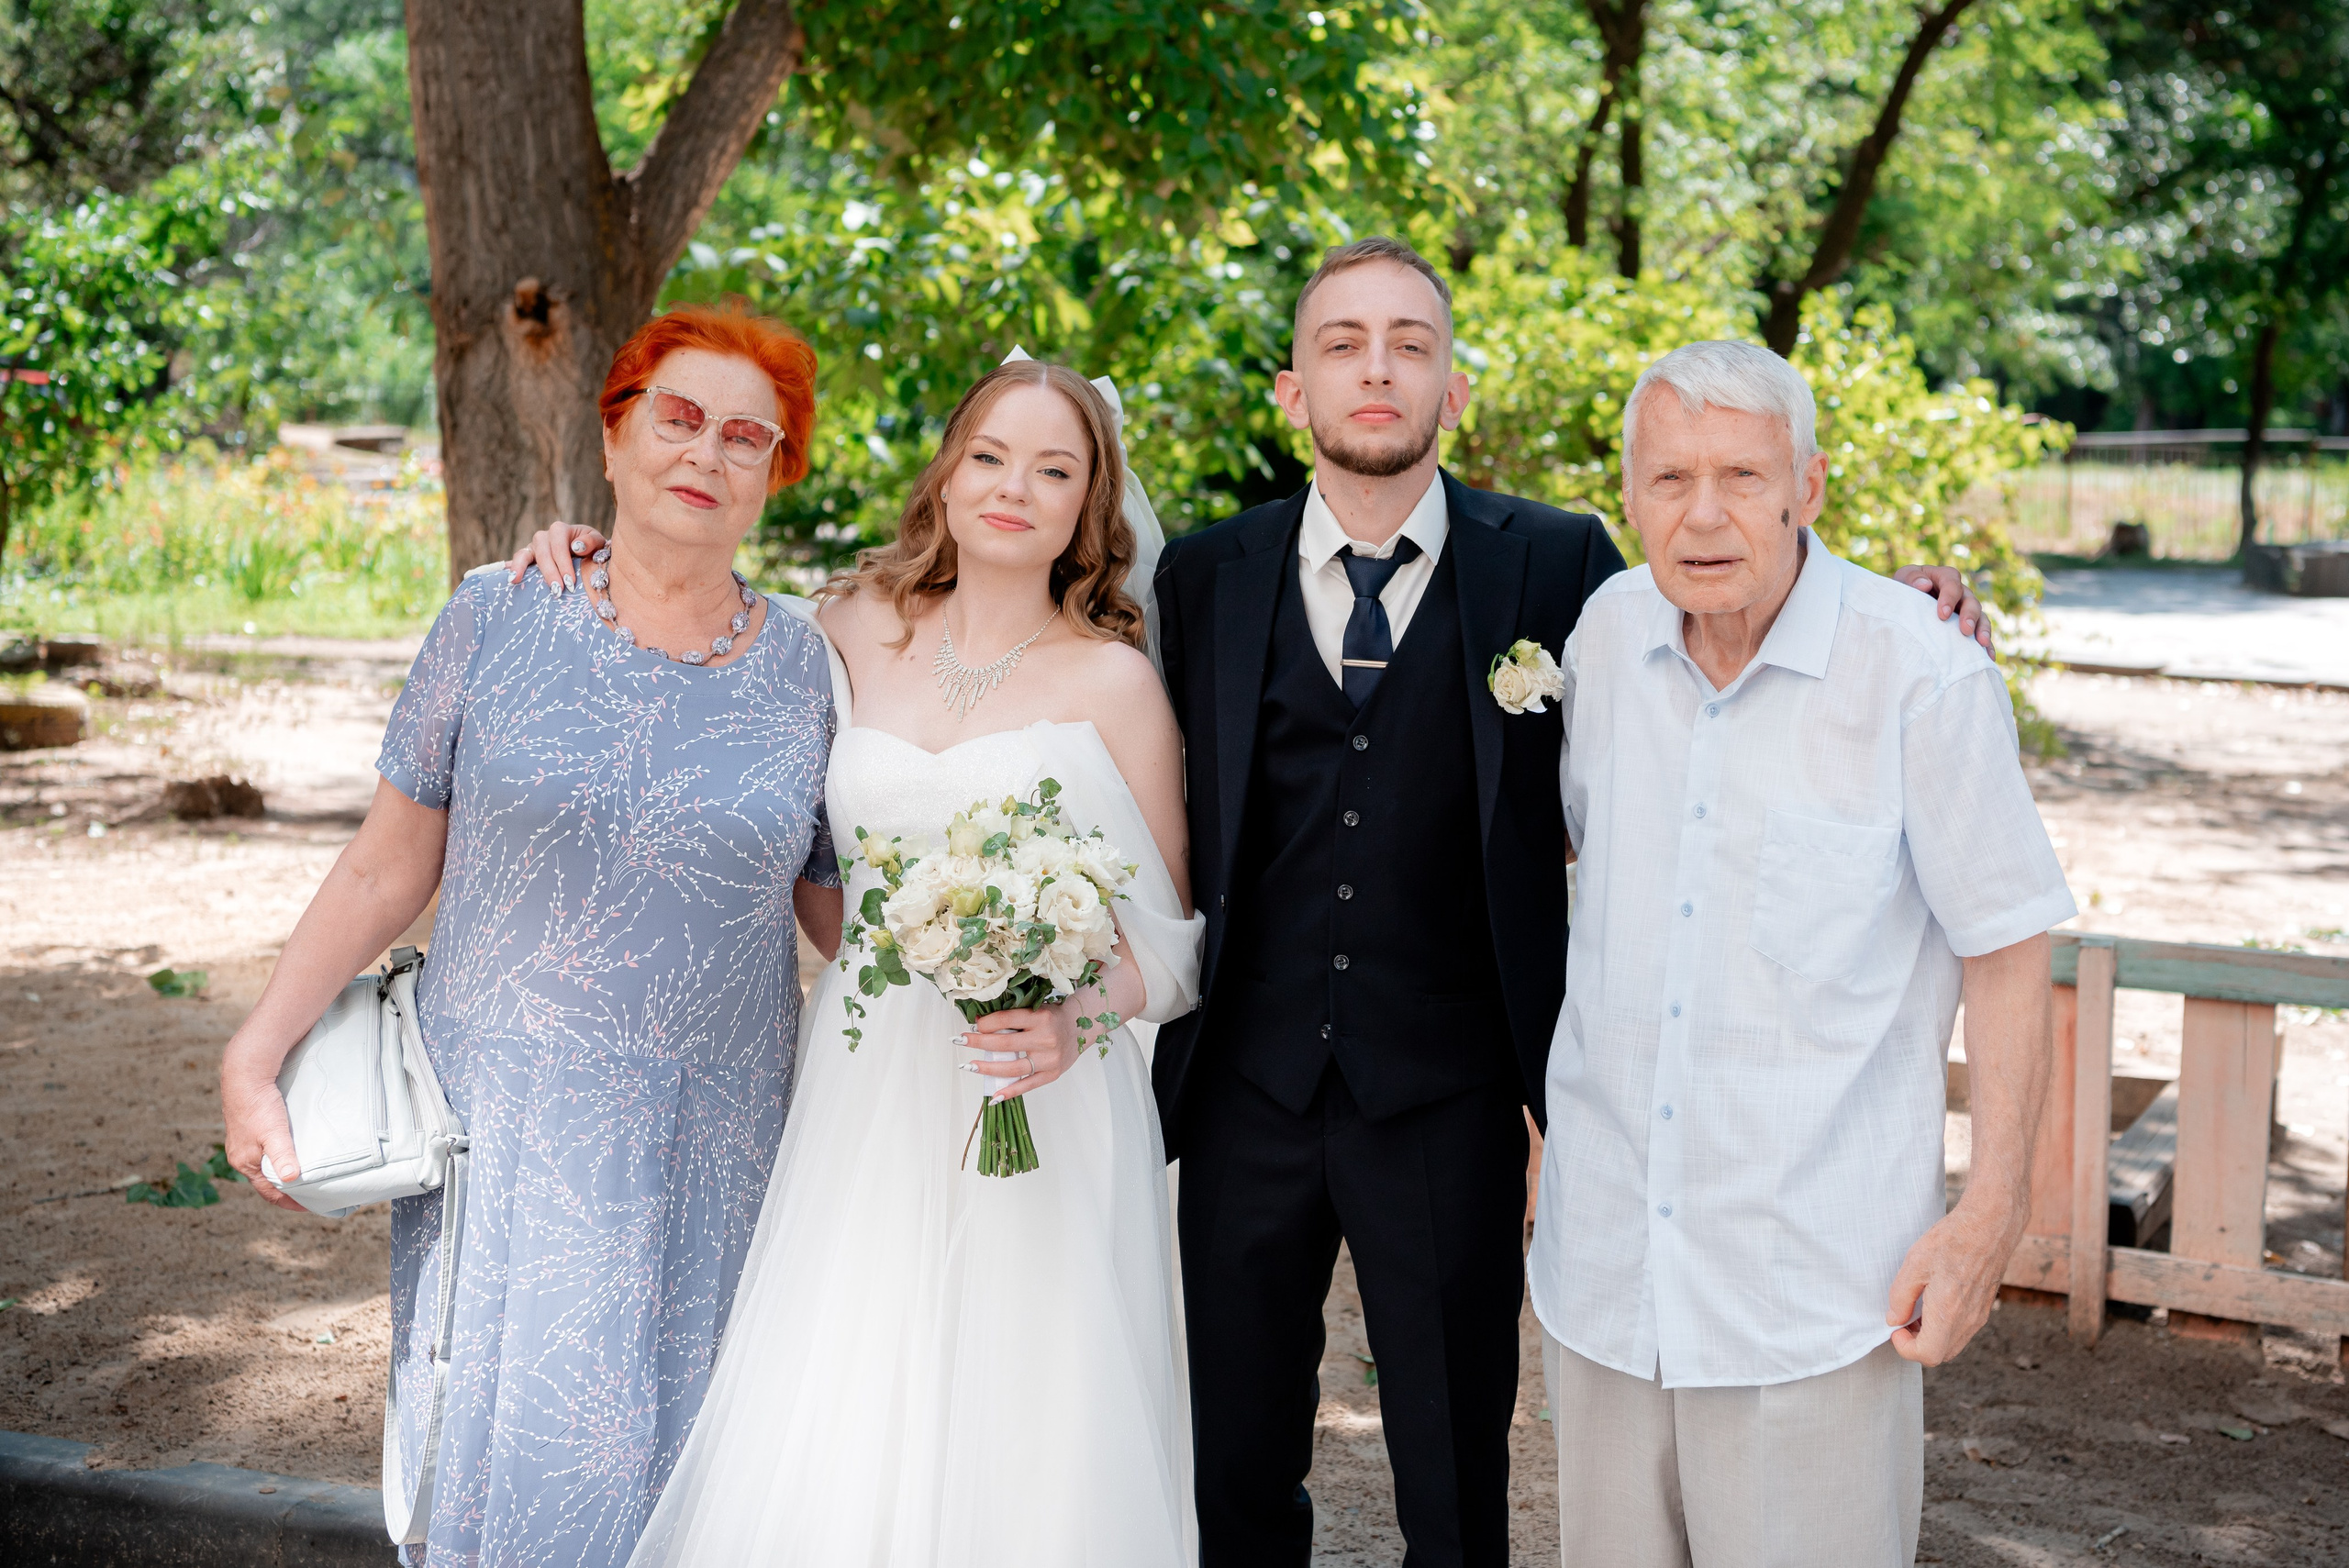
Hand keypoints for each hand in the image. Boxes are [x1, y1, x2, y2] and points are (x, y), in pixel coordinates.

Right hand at [220, 1065, 306, 1212]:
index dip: (289, 1201)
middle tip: (311, 1192)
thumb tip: (291, 1179)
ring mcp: (244, 1143)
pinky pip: (266, 1149)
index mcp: (245, 1163)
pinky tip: (293, 1149)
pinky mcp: (250, 1129)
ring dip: (283, 1170)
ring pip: (266, 1164)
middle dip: (287, 1188)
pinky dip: (280, 1155)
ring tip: (305, 1173)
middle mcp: (241, 1156)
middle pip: (267, 1180)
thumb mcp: (274, 1133)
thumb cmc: (258, 1106)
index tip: (309, 1206)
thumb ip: (282, 1156)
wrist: (245, 1076)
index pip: (269, 1192)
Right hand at [505, 519, 608, 592]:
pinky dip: (512, 568)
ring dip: (521, 568)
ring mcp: (534, 547)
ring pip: (524, 554)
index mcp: (560, 530)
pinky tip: (509, 579)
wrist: (586, 553)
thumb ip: (591, 542)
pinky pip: (518, 561)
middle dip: (550, 573)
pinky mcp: (528, 558)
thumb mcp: (597, 542)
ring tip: (516, 580)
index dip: (563, 564)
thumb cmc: (592, 548)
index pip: (558, 546)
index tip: (570, 583)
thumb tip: (577, 546)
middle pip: (543, 553)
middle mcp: (544, 536)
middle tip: (558, 591)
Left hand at [958, 1003, 1085, 1099]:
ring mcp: (1049, 1059)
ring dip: (988, 1068)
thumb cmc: (1052, 1018)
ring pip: (1013, 1067)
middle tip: (960, 1040)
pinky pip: (1028, 1085)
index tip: (973, 1025)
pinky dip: (1010, 1091)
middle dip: (979, 1042)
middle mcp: (1045, 1038)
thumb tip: (980, 1023)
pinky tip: (994, 1095)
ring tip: (970, 1066)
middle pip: (1005, 1043)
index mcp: (1040, 1017)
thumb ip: (1011, 1016)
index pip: (1006, 1020)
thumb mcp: (1034, 1009)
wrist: (1079, 1028)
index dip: (986, 1023)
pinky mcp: (1052, 1074)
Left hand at [1884, 1191, 2026, 1364]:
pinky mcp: (1985, 1308)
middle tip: (1903, 1320)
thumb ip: (1901, 1297)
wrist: (1990, 1225)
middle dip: (1917, 1345)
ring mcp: (1980, 1316)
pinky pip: (1963, 1331)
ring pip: (1953, 1344)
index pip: (1928, 1355)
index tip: (1896, 1328)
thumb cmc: (1952, 1240)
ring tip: (1917, 1311)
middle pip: (1940, 1354)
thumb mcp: (1914, 1264)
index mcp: (1948, 1313)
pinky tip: (1934, 1304)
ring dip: (1931, 1337)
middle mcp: (1968, 1320)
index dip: (1905, 1348)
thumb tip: (1894, 1320)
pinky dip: (1945, 1328)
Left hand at [1891, 565, 1992, 652]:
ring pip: (1980, 617)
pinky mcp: (1968, 624)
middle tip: (1965, 630)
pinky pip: (1980, 633)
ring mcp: (1965, 608)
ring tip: (1982, 644)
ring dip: (1982, 630)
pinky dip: (1986, 645)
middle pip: (1970, 600)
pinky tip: (1988, 657)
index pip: (1952, 583)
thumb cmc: (1905, 587)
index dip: (1949, 597)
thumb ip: (1911, 578)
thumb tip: (1924, 585)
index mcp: (1944, 577)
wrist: (1904, 602)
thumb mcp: (1903, 578)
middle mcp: (1959, 592)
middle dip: (1969, 615)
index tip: (1942, 614)